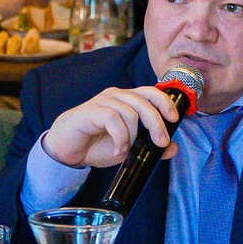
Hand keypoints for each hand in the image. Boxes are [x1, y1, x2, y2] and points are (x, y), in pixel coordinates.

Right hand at [41, 84, 184, 169]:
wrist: (67, 148)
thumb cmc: (97, 144)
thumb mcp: (128, 148)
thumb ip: (149, 147)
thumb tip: (172, 148)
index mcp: (127, 100)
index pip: (150, 93)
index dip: (165, 102)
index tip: (174, 119)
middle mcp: (117, 96)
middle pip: (144, 102)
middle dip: (156, 123)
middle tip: (161, 142)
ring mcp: (103, 101)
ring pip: (130, 113)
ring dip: (132, 136)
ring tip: (125, 150)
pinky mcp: (92, 110)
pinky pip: (113, 120)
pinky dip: (120, 138)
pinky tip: (117, 151)